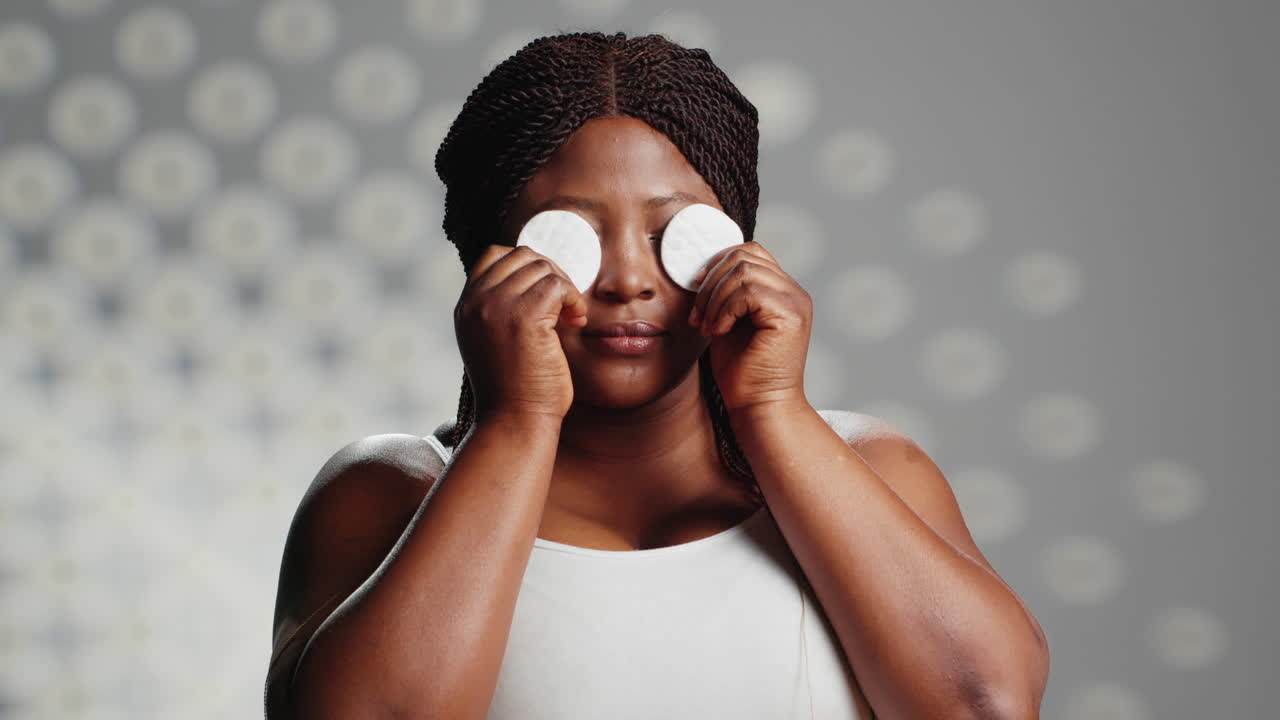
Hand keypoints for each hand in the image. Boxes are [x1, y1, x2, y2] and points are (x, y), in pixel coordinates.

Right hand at [455, 244, 588, 422]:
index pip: (494, 255)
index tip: (545, 293)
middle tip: (564, 305)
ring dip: (566, 288)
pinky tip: (575, 321)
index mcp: (466, 307)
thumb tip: (537, 279)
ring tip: (570, 317)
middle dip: (551, 273)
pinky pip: (558, 285)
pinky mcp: (525, 317)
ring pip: (543, 268)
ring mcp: (498, 306)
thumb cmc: (514, 390)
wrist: (514, 423)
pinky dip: (574, 299)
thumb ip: (500, 310)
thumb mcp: (493, 342)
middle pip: (522, 256)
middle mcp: (476, 302)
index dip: (527, 266)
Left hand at [686, 241, 812, 413]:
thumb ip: (724, 295)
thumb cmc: (742, 373)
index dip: (718, 264)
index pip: (750, 252)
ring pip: (744, 270)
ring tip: (707, 326)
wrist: (758, 406)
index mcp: (780, 291)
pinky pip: (749, 291)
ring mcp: (795, 302)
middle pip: (745, 255)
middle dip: (711, 281)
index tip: (695, 288)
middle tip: (697, 314)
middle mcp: (793, 292)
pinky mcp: (790, 315)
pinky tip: (719, 331)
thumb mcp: (727, 322)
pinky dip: (726, 309)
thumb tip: (699, 272)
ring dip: (715, 298)